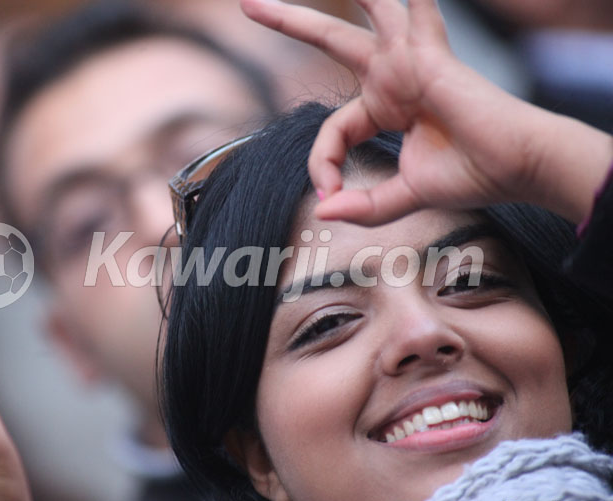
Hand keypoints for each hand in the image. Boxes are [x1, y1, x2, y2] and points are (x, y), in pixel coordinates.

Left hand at [241, 0, 612, 224]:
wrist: (518, 168)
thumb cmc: (472, 177)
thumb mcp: (403, 195)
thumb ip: (364, 204)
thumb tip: (323, 213)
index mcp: (386, 106)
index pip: (333, 128)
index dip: (322, 163)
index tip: (330, 194)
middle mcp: (394, 75)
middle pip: (333, 40)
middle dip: (292, 22)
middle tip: (249, 4)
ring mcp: (410, 58)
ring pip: (366, 7)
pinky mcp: (426, 53)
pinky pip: (413, 5)